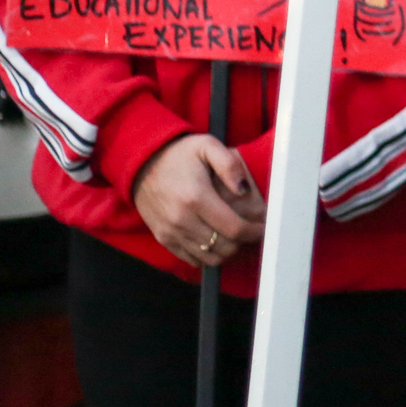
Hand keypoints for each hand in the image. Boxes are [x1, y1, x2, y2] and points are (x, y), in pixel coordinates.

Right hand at [135, 134, 264, 270]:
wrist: (141, 163)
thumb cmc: (178, 154)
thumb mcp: (207, 146)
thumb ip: (229, 164)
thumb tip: (244, 189)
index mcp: (196, 197)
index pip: (233, 228)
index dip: (254, 232)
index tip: (264, 227)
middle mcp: (182, 220)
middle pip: (224, 247)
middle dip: (244, 242)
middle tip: (253, 231)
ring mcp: (171, 232)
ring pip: (210, 258)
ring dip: (228, 251)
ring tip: (237, 237)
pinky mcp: (163, 238)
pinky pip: (192, 259)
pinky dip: (209, 256)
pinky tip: (217, 241)